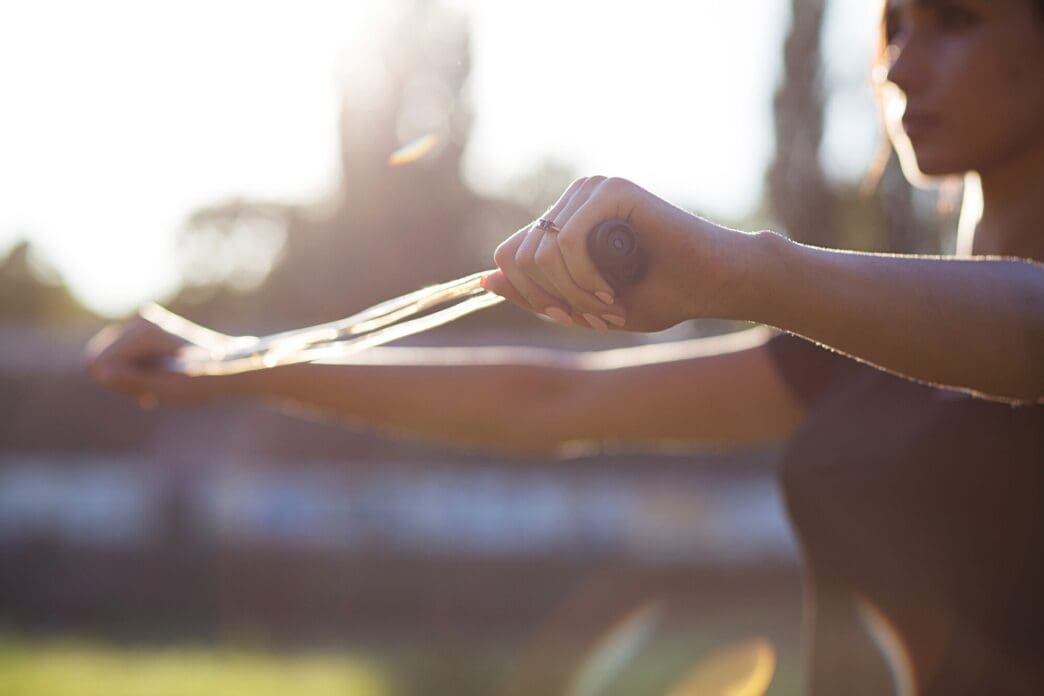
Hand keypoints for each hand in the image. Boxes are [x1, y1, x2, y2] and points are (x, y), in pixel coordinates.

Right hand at [84, 304, 244, 407]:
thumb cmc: (203, 380)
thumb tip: (100, 373)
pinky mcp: (145, 328)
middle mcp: (140, 318)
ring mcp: (142, 320)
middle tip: (152, 394)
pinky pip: (120, 356)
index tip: (147, 395)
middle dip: (121, 381)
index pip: (98, 363)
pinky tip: (156, 381)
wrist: (231, 365)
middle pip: (99, 358)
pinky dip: (135, 372)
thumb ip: (132, 382)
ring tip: (157, 388)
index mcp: (144, 329)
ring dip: (129, 378)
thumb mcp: (168, 389)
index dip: (117, 384)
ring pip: (108, 359)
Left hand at [483, 176, 744, 331]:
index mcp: (564, 220)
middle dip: (553, 300)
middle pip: (518, 257)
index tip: (570, 316)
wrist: (715, 284)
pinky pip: (568, 242)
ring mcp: (592, 189)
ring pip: (541, 253)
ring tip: (609, 307)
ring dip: (572, 294)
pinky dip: (585, 279)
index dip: (530, 297)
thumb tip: (484, 281)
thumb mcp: (585, 306)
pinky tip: (611, 292)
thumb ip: (538, 294)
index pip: (508, 257)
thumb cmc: (660, 295)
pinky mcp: (613, 190)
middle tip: (596, 316)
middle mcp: (573, 198)